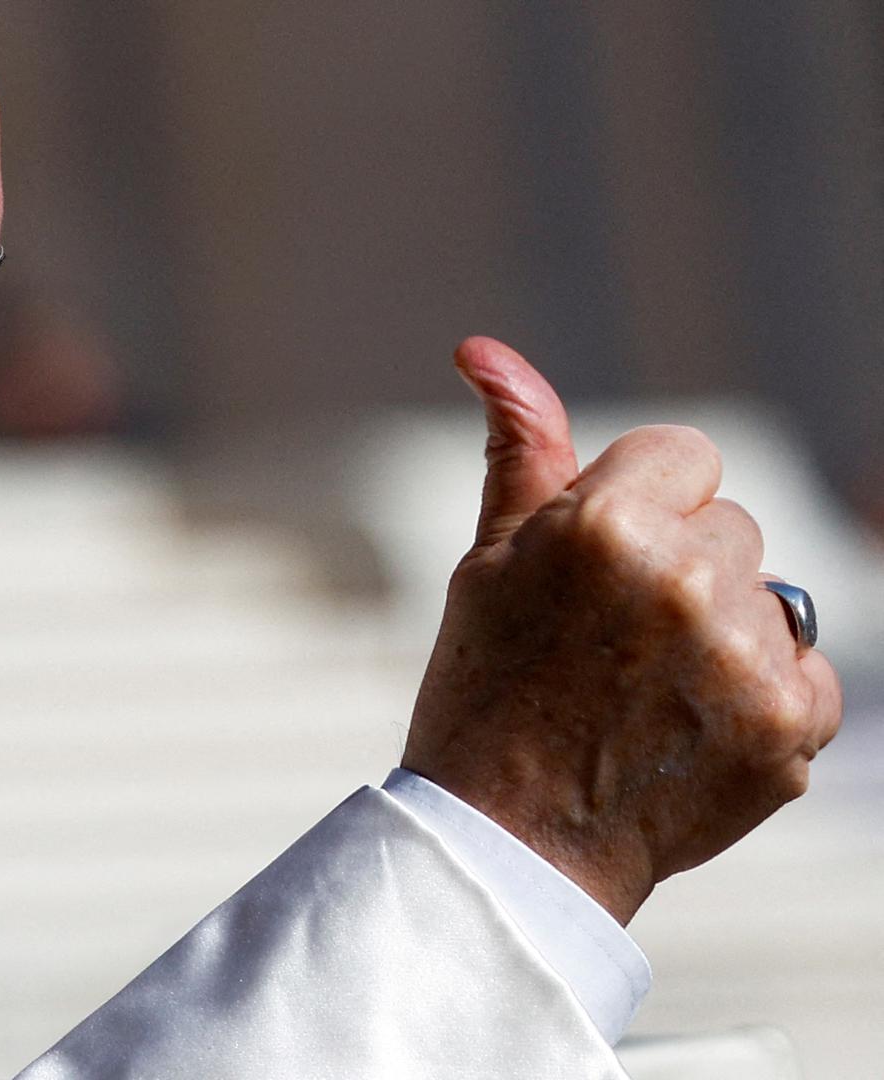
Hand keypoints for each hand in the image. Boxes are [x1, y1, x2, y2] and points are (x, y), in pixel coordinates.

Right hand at [401, 337, 843, 923]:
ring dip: (723, 629)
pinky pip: (807, 667)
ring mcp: (745, 655)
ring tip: (646, 691)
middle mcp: (685, 579)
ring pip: (769, 593)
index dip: (639, 505)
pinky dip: (762, 696)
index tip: (600, 565)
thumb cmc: (484, 695)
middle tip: (610, 641)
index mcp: (604, 524)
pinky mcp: (790, 724)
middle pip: (729, 524)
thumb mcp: (489, 562)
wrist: (508, 844)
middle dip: (680, 566)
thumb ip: (521, 450)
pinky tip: (689, 727)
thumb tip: (487, 350)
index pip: (684, 454)